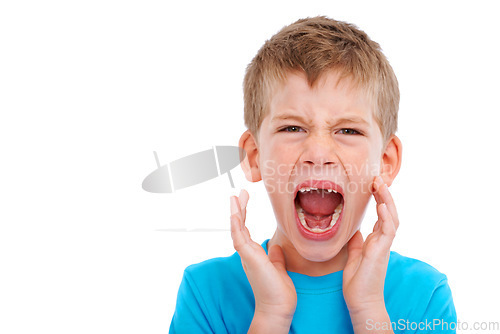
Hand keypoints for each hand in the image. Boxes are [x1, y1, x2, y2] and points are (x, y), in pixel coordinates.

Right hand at [230, 190, 296, 328]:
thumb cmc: (278, 292)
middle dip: (239, 208)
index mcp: (253, 254)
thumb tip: (275, 247)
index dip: (243, 214)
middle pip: (239, 226)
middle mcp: (247, 253)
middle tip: (240, 192)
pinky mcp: (249, 258)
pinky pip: (239, 239)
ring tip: (235, 196)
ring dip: (235, 212)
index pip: (245, 230)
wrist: (277, 309)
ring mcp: (247, 255)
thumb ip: (276, 257)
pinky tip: (235, 214)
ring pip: (237, 229)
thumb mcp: (279, 268)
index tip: (244, 200)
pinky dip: (236, 226)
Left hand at [343, 176, 398, 325]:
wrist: (361, 301)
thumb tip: (354, 229)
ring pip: (391, 217)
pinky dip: (386, 217)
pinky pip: (388, 231)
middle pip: (388, 212)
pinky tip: (381, 205)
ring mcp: (383, 245)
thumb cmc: (358, 282)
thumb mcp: (354, 256)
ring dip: (386, 200)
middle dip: (383, 194)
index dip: (378, 198)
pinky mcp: (382, 252)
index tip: (372, 184)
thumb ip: (356, 242)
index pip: (380, 215)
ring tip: (380, 184)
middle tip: (377, 177)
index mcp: (375, 240)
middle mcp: (382, 240)